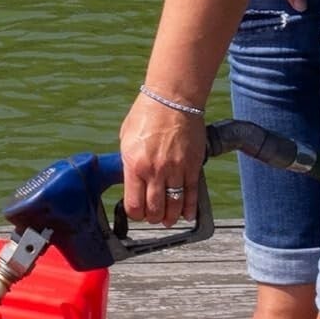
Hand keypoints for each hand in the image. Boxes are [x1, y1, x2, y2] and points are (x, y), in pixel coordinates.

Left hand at [120, 92, 205, 226]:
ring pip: (174, 206)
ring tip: (168, 219)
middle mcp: (155, 170)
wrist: (172, 99)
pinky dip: (189, 208)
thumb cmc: (147, 114)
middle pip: (154, 209)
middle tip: (153, 216)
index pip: (134, 204)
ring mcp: (175, 170)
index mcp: (134, 164)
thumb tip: (129, 180)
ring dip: (170, 217)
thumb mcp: (126, 138)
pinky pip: (192, 194)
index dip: (135, 214)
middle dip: (152, 218)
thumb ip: (128, 162)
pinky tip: (186, 214)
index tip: (137, 213)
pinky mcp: (193, 166)